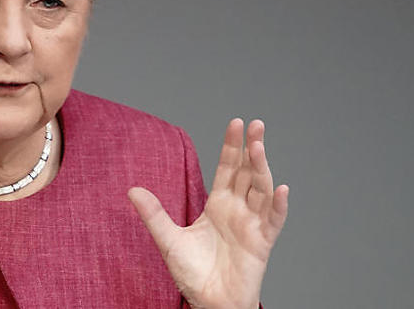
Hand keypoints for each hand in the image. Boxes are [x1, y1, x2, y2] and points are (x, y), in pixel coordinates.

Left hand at [128, 119, 288, 308]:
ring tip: (259, 147)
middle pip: (248, 173)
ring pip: (261, 190)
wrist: (209, 302)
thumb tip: (132, 190)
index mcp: (218, 205)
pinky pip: (274, 221)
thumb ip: (153, 214)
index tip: (235, 123)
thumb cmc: (193, 274)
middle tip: (256, 125)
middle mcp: (238, 210)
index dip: (231, 146)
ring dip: (263, 169)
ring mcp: (252, 225)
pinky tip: (280, 189)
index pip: (227, 169)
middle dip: (252, 148)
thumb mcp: (168, 240)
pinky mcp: (262, 243)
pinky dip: (279, 205)